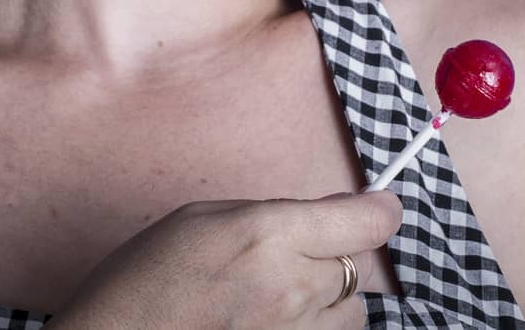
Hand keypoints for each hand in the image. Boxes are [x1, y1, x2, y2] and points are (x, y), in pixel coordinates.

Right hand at [49, 190, 402, 328]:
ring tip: (282, 300)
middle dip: (341, 257)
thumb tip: (325, 218)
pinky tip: (274, 326)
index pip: (363, 223)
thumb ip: (271, 216)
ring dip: (333, 303)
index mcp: (267, 236)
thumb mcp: (200, 220)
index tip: (383, 207)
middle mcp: (292, 289)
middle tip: (299, 258)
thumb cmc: (141, 283)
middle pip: (361, 268)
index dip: (380, 211)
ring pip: (353, 315)